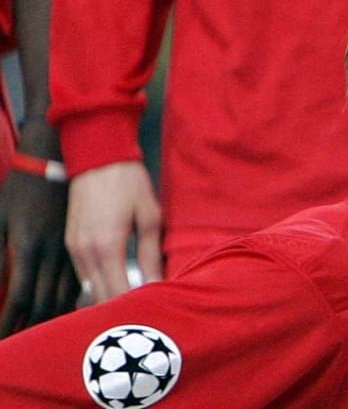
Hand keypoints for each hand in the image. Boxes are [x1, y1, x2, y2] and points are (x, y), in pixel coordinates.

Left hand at [0, 170, 77, 336]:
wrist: (69, 157)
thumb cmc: (27, 184)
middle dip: (32, 327)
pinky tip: (66, 310)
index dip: (10, 323)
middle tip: (21, 343)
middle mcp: (55, 253)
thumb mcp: (0, 216)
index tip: (3, 340)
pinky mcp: (89, 244)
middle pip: (46, 304)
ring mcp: (77, 250)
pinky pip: (82, 282)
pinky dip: (73, 301)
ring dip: (55, 318)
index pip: (20, 299)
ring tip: (44, 334)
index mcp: (29, 246)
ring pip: (68, 296)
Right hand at [65, 161, 162, 302]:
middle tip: (146, 310)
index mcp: (107, 247)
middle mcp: (85, 253)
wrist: (98, 157)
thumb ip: (152, 254)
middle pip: (101, 297)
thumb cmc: (129, 183)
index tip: (154, 311)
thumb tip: (158, 283)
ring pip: (90, 288)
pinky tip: (117, 281)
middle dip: (122, 308)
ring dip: (109, 297)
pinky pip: (83, 274)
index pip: (118, 293)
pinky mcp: (70, 243)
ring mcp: (74, 249)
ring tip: (134, 299)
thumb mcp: (150, 216)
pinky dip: (99, 282)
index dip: (135, 307)